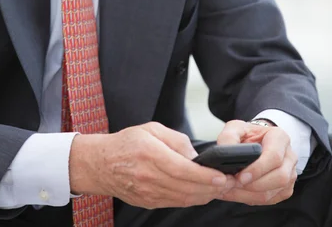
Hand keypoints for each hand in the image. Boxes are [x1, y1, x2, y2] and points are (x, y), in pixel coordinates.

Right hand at [69, 122, 236, 208]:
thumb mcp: (152, 129)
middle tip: (230, 183)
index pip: (183, 170)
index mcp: (150, 153)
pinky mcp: (148, 202)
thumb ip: (176, 140)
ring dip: (205, 195)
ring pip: (184, 198)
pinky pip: (175, 202)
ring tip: (220, 188)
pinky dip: (192, 199)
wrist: (101, 164)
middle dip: (212, 187)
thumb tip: (196, 156)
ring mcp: (148, 192)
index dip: (206, 176)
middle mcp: (148, 176)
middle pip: (187, 188)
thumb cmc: (127, 143)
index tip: (222, 176)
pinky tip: (202, 192)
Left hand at [215, 120, 297, 205]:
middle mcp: (289, 156)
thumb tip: (225, 151)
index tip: (240, 176)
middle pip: (279, 177)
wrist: (254, 143)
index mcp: (280, 137)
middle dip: (254, 185)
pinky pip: (270, 199)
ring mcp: (290, 174)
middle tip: (233, 183)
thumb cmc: (247, 135)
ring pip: (274, 191)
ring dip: (249, 194)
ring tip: (230, 189)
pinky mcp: (285, 189)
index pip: (274, 156)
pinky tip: (237, 192)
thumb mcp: (236, 128)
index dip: (258, 169)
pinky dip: (251, 198)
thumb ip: (229, 137)